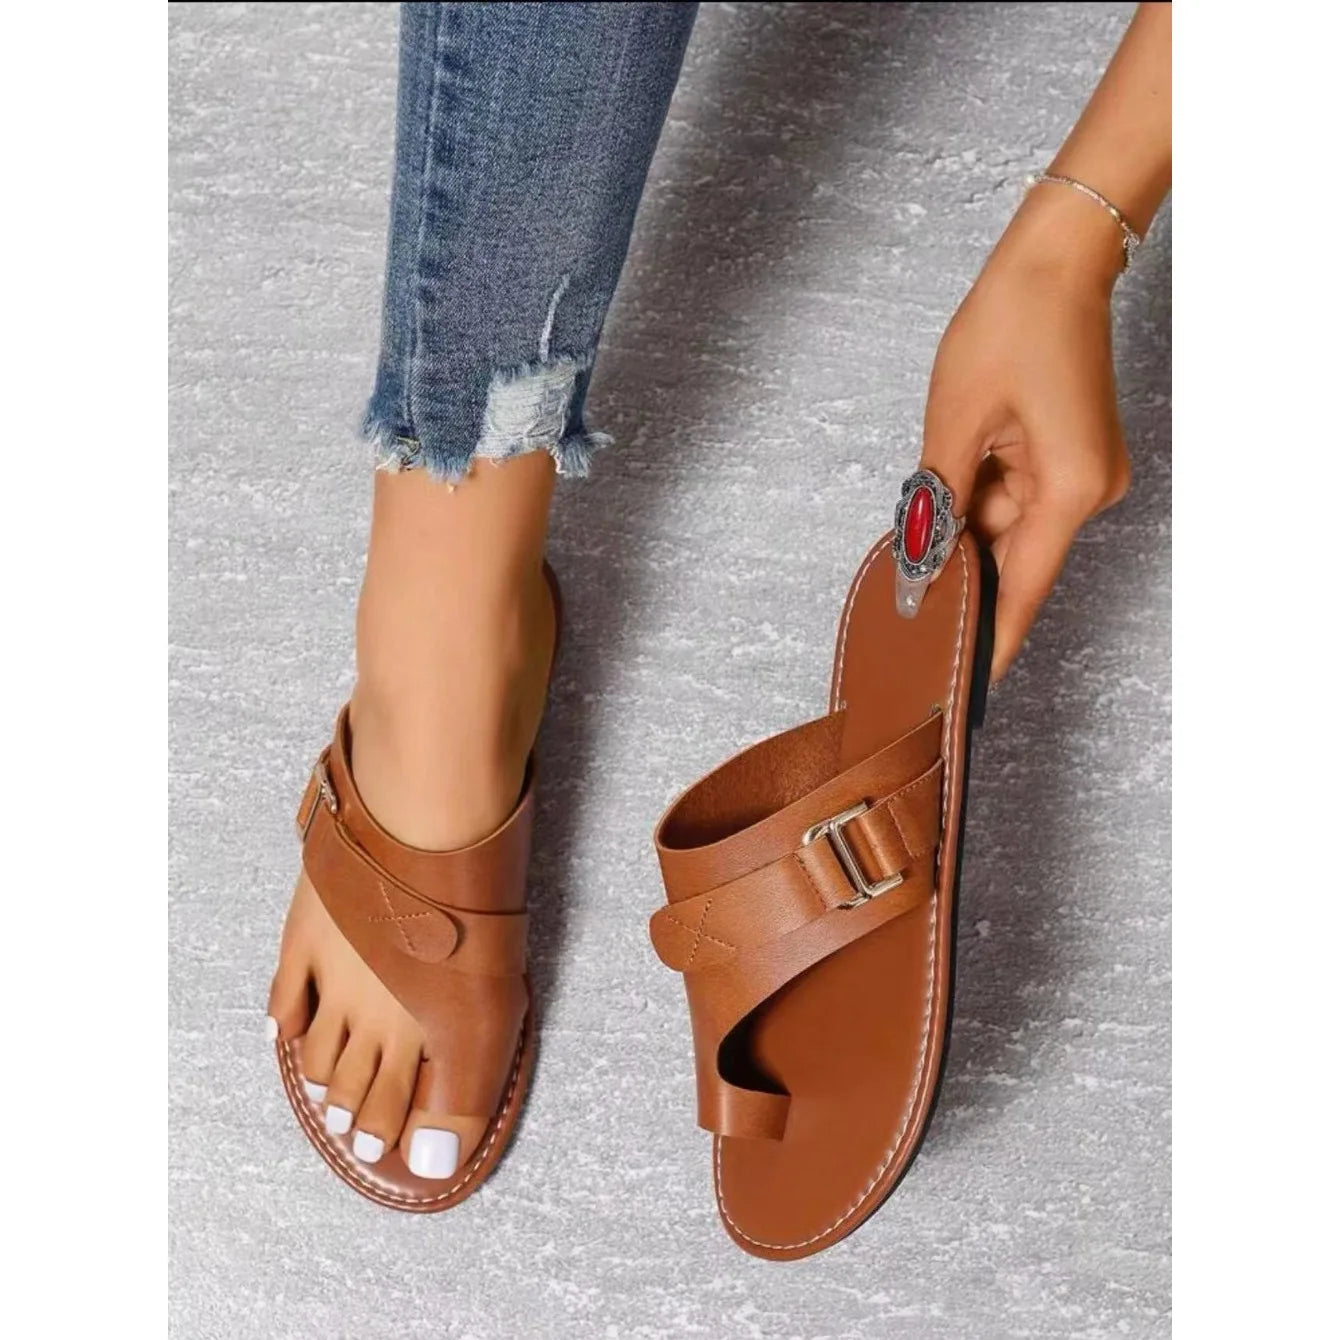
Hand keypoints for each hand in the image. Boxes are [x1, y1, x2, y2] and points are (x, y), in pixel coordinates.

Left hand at [921, 188, 1131, 679]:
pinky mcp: (1070, 457)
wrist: (1054, 260)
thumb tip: (918, 565)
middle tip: (906, 613)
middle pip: (1014, 562)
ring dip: (965, 530)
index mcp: (1067, 490)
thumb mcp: (955, 422)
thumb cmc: (1008, 326)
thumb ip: (937, 504)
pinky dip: (981, 504)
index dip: (988, 643)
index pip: (1020, 592)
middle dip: (961, 577)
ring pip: (1010, 530)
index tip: (963, 690)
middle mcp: (1087, 492)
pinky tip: (949, 491)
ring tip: (923, 517)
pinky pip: (1018, 501)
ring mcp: (1083, 475)